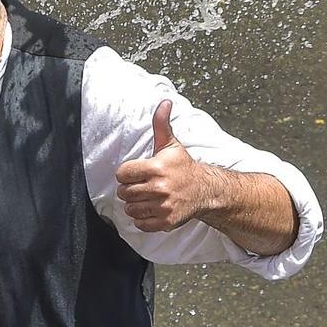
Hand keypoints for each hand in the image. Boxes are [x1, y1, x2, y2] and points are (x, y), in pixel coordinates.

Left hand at [114, 100, 214, 231]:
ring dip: (135, 204)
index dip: (126, 174)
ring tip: (146, 197)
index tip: (136, 173)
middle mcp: (160, 188)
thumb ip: (161, 124)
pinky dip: (142, 219)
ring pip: (130, 209)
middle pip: (124, 192)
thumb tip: (164, 102)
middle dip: (130, 189)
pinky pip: (140, 223)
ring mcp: (163, 206)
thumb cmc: (183, 167)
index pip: (122, 174)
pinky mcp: (166, 221)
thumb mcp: (171, 144)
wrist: (205, 190)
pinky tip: (151, 209)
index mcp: (157, 168)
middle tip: (142, 186)